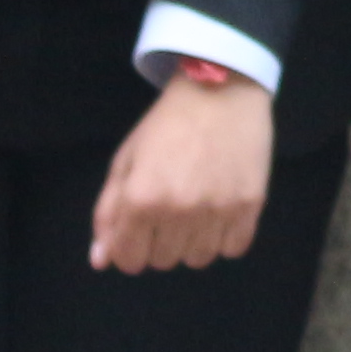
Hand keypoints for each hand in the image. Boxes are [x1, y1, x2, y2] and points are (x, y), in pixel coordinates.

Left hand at [91, 60, 274, 271]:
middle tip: (169, 208)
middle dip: (160, 241)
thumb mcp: (126, 161)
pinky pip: (232, 249)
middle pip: (163, 261)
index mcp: (140, 199)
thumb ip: (108, 213)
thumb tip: (101, 261)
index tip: (139, 229)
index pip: (128, 260)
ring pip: (198, 260)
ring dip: (192, 242)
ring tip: (196, 210)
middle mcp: (178, 211)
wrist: (220, 90)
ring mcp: (217, 211)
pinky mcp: (250, 207)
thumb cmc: (166, 125)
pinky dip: (224, 237)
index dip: (129, 248)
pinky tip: (219, 210)